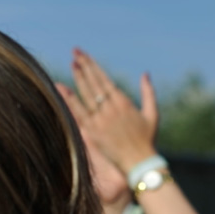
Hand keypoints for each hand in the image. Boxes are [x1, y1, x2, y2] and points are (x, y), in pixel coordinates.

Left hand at [59, 48, 159, 173]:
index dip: (93, 66)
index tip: (84, 56)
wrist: (139, 161)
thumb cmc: (147, 139)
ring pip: (86, 94)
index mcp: (124, 102)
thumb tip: (145, 74)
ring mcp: (101, 119)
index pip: (105, 79)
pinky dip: (70, 99)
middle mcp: (111, 108)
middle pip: (94, 82)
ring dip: (78, 78)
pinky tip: (62, 88)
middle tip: (74, 52)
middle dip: (84, 66)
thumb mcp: (152, 113)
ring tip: (72, 64)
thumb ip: (148, 92)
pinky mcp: (94, 130)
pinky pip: (79, 112)